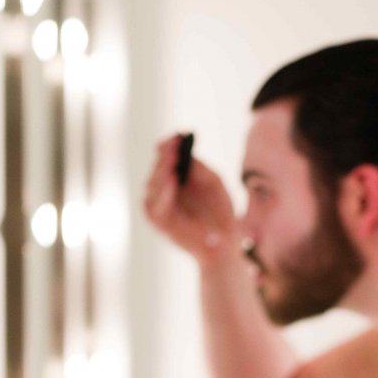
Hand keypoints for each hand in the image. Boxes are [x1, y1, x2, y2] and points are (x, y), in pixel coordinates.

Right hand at [144, 135, 237, 268]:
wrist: (224, 242)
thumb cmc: (220, 213)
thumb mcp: (215, 185)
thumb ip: (202, 170)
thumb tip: (189, 156)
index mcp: (176, 178)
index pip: (165, 157)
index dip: (169, 146)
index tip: (178, 135)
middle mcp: (164, 189)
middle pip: (158, 167)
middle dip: (165, 156)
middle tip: (173, 145)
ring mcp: (159, 205)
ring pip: (153, 183)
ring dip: (162, 171)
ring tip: (172, 160)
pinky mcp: (159, 220)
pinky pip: (157, 204)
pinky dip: (164, 192)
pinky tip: (172, 179)